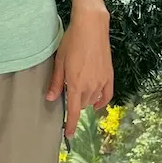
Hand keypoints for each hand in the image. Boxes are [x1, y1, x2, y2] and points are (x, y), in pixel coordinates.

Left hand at [45, 6, 112, 138]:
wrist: (91, 27)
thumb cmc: (71, 41)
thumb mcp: (59, 61)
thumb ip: (56, 81)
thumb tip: (51, 98)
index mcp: (75, 83)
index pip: (73, 111)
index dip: (70, 124)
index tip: (68, 135)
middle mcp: (90, 86)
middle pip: (81, 104)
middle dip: (74, 101)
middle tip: (67, 88)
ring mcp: (101, 82)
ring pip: (92, 100)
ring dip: (85, 98)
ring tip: (78, 84)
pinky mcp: (110, 76)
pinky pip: (106, 96)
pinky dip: (100, 101)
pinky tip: (96, 101)